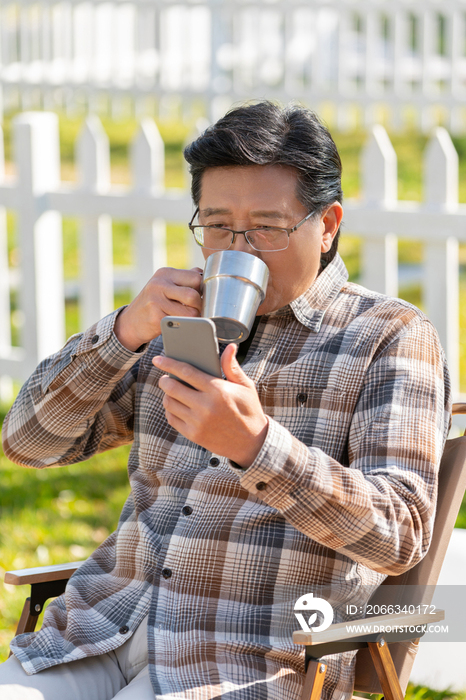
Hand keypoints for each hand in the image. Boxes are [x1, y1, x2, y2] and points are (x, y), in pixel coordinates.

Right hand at [114, 267, 202, 350]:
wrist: (130, 322)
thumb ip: (185, 279)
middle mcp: (159, 284)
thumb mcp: (165, 285)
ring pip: (191, 312)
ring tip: (185, 318)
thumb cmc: (154, 304)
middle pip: (193, 295)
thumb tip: (207, 276)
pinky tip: (176, 324)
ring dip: (193, 318)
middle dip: (199, 305)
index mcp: (165, 273)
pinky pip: (181, 323)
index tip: (199, 297)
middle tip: (195, 310)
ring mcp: (156, 301)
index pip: (196, 277)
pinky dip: (184, 326)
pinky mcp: (156, 317)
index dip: (202, 289)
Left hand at [153, 344, 268, 466]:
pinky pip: (172, 419)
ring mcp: (198, 422)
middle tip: (165, 378)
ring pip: (169, 403)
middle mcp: (206, 406)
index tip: (158, 359)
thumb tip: (229, 347)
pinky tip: (176, 406)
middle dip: (164, 380)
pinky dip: (170, 410)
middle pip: (172, 387)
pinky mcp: (194, 434)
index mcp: (218, 390)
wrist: (252, 443)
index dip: (169, 364)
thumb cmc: (248, 410)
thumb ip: (232, 367)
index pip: (186, 372)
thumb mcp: (245, 386)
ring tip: (172, 392)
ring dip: (167, 395)